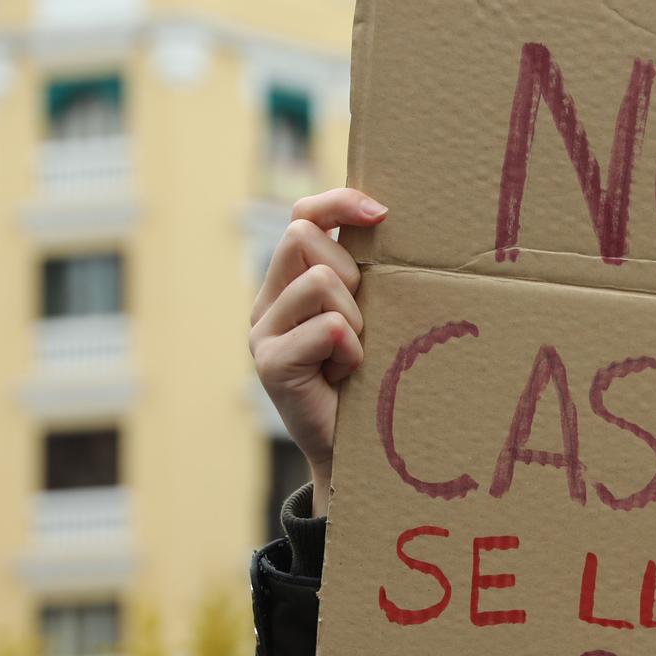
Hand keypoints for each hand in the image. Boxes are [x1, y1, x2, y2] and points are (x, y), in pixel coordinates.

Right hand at [249, 188, 387, 517]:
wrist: (357, 452)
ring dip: (355, 317)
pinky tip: (347, 374)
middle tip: (362, 323)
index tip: (382, 214)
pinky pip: (327, 327)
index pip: (305, 214)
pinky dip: (350, 349)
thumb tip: (393, 221)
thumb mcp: (374, 318)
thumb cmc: (374, 380)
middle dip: (350, 274)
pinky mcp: (269, 364)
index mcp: (292, 281)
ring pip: (320, 281)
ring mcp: (262, 331)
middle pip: (306, 237)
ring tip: (355, 356)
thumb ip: (368, 277)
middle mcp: (268, 300)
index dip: (339, 203)